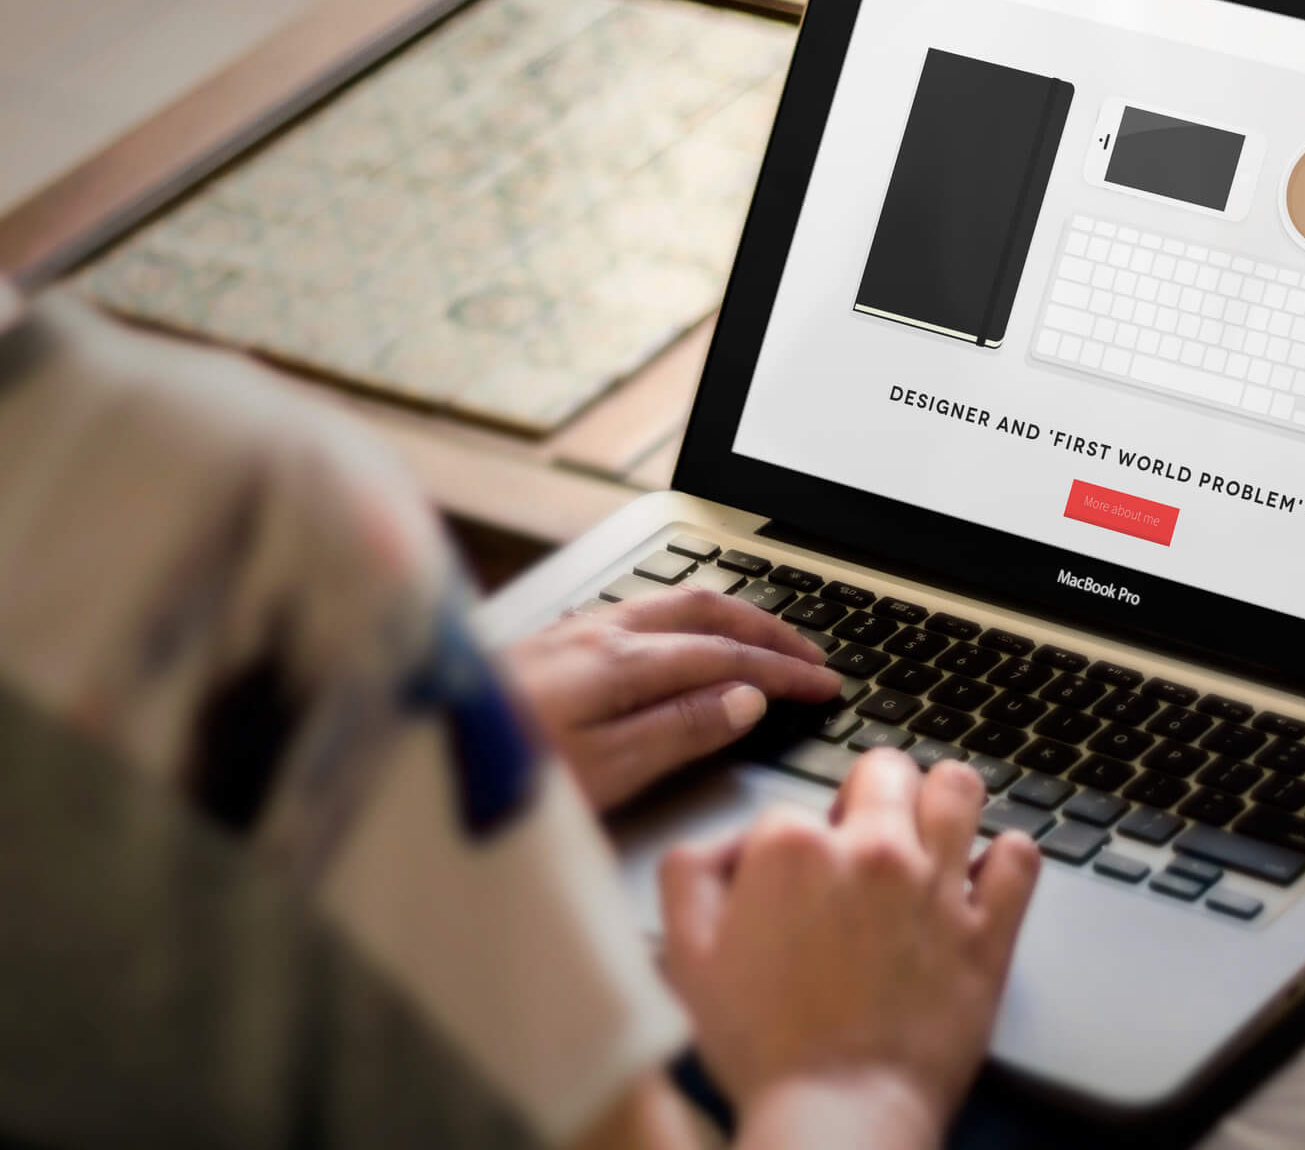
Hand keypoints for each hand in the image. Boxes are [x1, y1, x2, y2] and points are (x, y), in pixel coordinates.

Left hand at [504, 587, 840, 810]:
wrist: (405, 747)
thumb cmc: (495, 774)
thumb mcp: (603, 772)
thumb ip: (679, 731)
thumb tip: (746, 700)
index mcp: (622, 661)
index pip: (730, 656)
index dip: (785, 672)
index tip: (826, 687)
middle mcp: (599, 631)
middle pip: (708, 610)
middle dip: (770, 629)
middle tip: (814, 655)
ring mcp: (573, 630)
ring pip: (674, 603)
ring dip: (731, 618)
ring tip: (765, 639)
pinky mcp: (551, 642)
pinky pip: (642, 611)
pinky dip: (688, 620)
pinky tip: (682, 640)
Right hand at [660, 750, 1041, 1148]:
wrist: (836, 1116)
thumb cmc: (764, 1049)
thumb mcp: (686, 956)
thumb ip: (691, 876)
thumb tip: (727, 845)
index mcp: (793, 850)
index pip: (795, 805)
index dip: (792, 841)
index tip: (797, 878)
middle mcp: (871, 852)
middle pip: (886, 770)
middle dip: (874, 794)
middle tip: (866, 836)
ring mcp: (936, 886)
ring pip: (958, 788)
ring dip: (944, 802)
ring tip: (932, 833)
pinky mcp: (987, 930)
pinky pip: (1020, 856)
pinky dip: (1006, 859)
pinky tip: (983, 877)